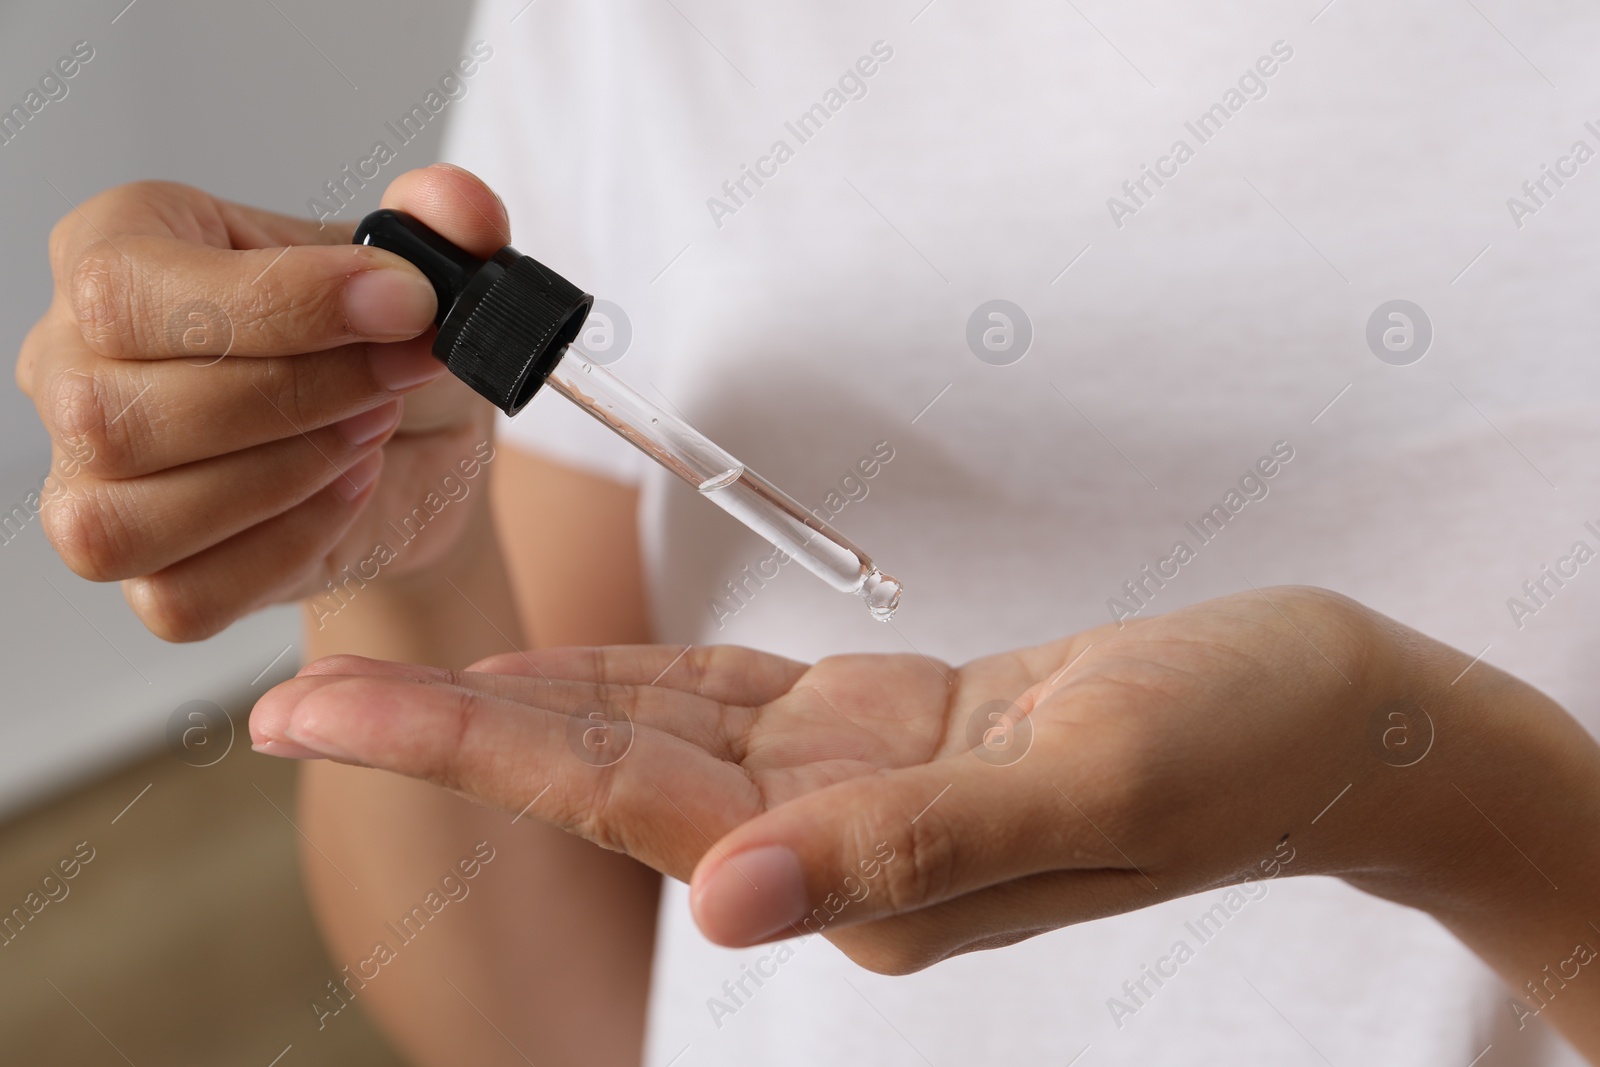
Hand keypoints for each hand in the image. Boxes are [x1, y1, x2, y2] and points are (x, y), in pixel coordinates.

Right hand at [15, 164, 508, 639]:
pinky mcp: (146, 573)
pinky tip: (345, 493)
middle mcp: (74, 365)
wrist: (420, 444)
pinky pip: (181, 596)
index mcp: (115, 249)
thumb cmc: (385, 342)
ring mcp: (91, 480)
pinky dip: (284, 549)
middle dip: (295, 398)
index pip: (123, 287)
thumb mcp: (425, 266)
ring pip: (124, 519)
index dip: (276, 303)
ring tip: (369, 430)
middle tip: (395, 378)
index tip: (406, 303)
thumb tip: (461, 205)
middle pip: (114, 414)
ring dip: (282, 477)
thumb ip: (446, 217)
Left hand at [251, 585, 1583, 976]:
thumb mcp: (1092, 780)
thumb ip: (911, 846)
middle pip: (611, 773)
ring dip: (526, 707)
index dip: (475, 751)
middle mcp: (839, 840)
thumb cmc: (1238, 740)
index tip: (331, 726)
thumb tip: (733, 903)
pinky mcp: (890, 729)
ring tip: (399, 688)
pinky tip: (569, 667)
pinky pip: (735, 702)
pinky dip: (641, 676)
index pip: (632, 804)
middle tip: (297, 708)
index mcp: (867, 869)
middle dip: (452, 734)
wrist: (1324, 719)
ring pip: (657, 735)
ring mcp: (858, 782)